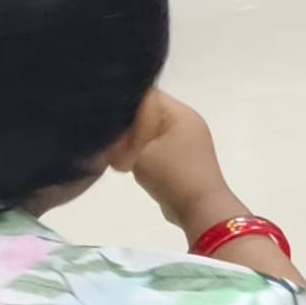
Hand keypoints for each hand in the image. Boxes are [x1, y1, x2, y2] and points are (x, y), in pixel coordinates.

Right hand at [108, 89, 237, 230]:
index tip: (104, 116)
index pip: (146, 95)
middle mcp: (186, 122)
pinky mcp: (183, 158)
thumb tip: (111, 131)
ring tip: (120, 156)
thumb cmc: (171, 175)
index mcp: (179, 113)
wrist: (200, 209)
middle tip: (109, 139)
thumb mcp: (139, 152)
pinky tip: (129, 166)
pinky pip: (157, 148)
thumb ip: (123, 136)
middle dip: (127, 126)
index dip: (122, 103)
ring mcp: (186, 141)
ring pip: (150, 132)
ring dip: (134, 143)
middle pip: (147, 113)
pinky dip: (143, 155)